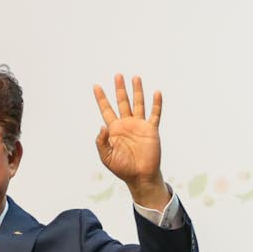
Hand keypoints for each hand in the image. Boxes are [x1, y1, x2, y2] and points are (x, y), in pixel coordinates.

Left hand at [92, 73, 167, 206]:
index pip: (106, 110)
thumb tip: (102, 126)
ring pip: (138, 104)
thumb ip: (101, 142)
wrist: (140, 176)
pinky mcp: (151, 129)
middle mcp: (127, 124)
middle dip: (120, 89)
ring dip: (137, 91)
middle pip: (122, 102)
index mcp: (114, 130)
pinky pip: (154, 114)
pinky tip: (156, 92)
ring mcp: (139, 125)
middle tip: (118, 75)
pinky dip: (156, 104)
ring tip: (135, 77)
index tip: (96, 86)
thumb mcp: (106, 157)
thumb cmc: (122, 168)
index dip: (101, 98)